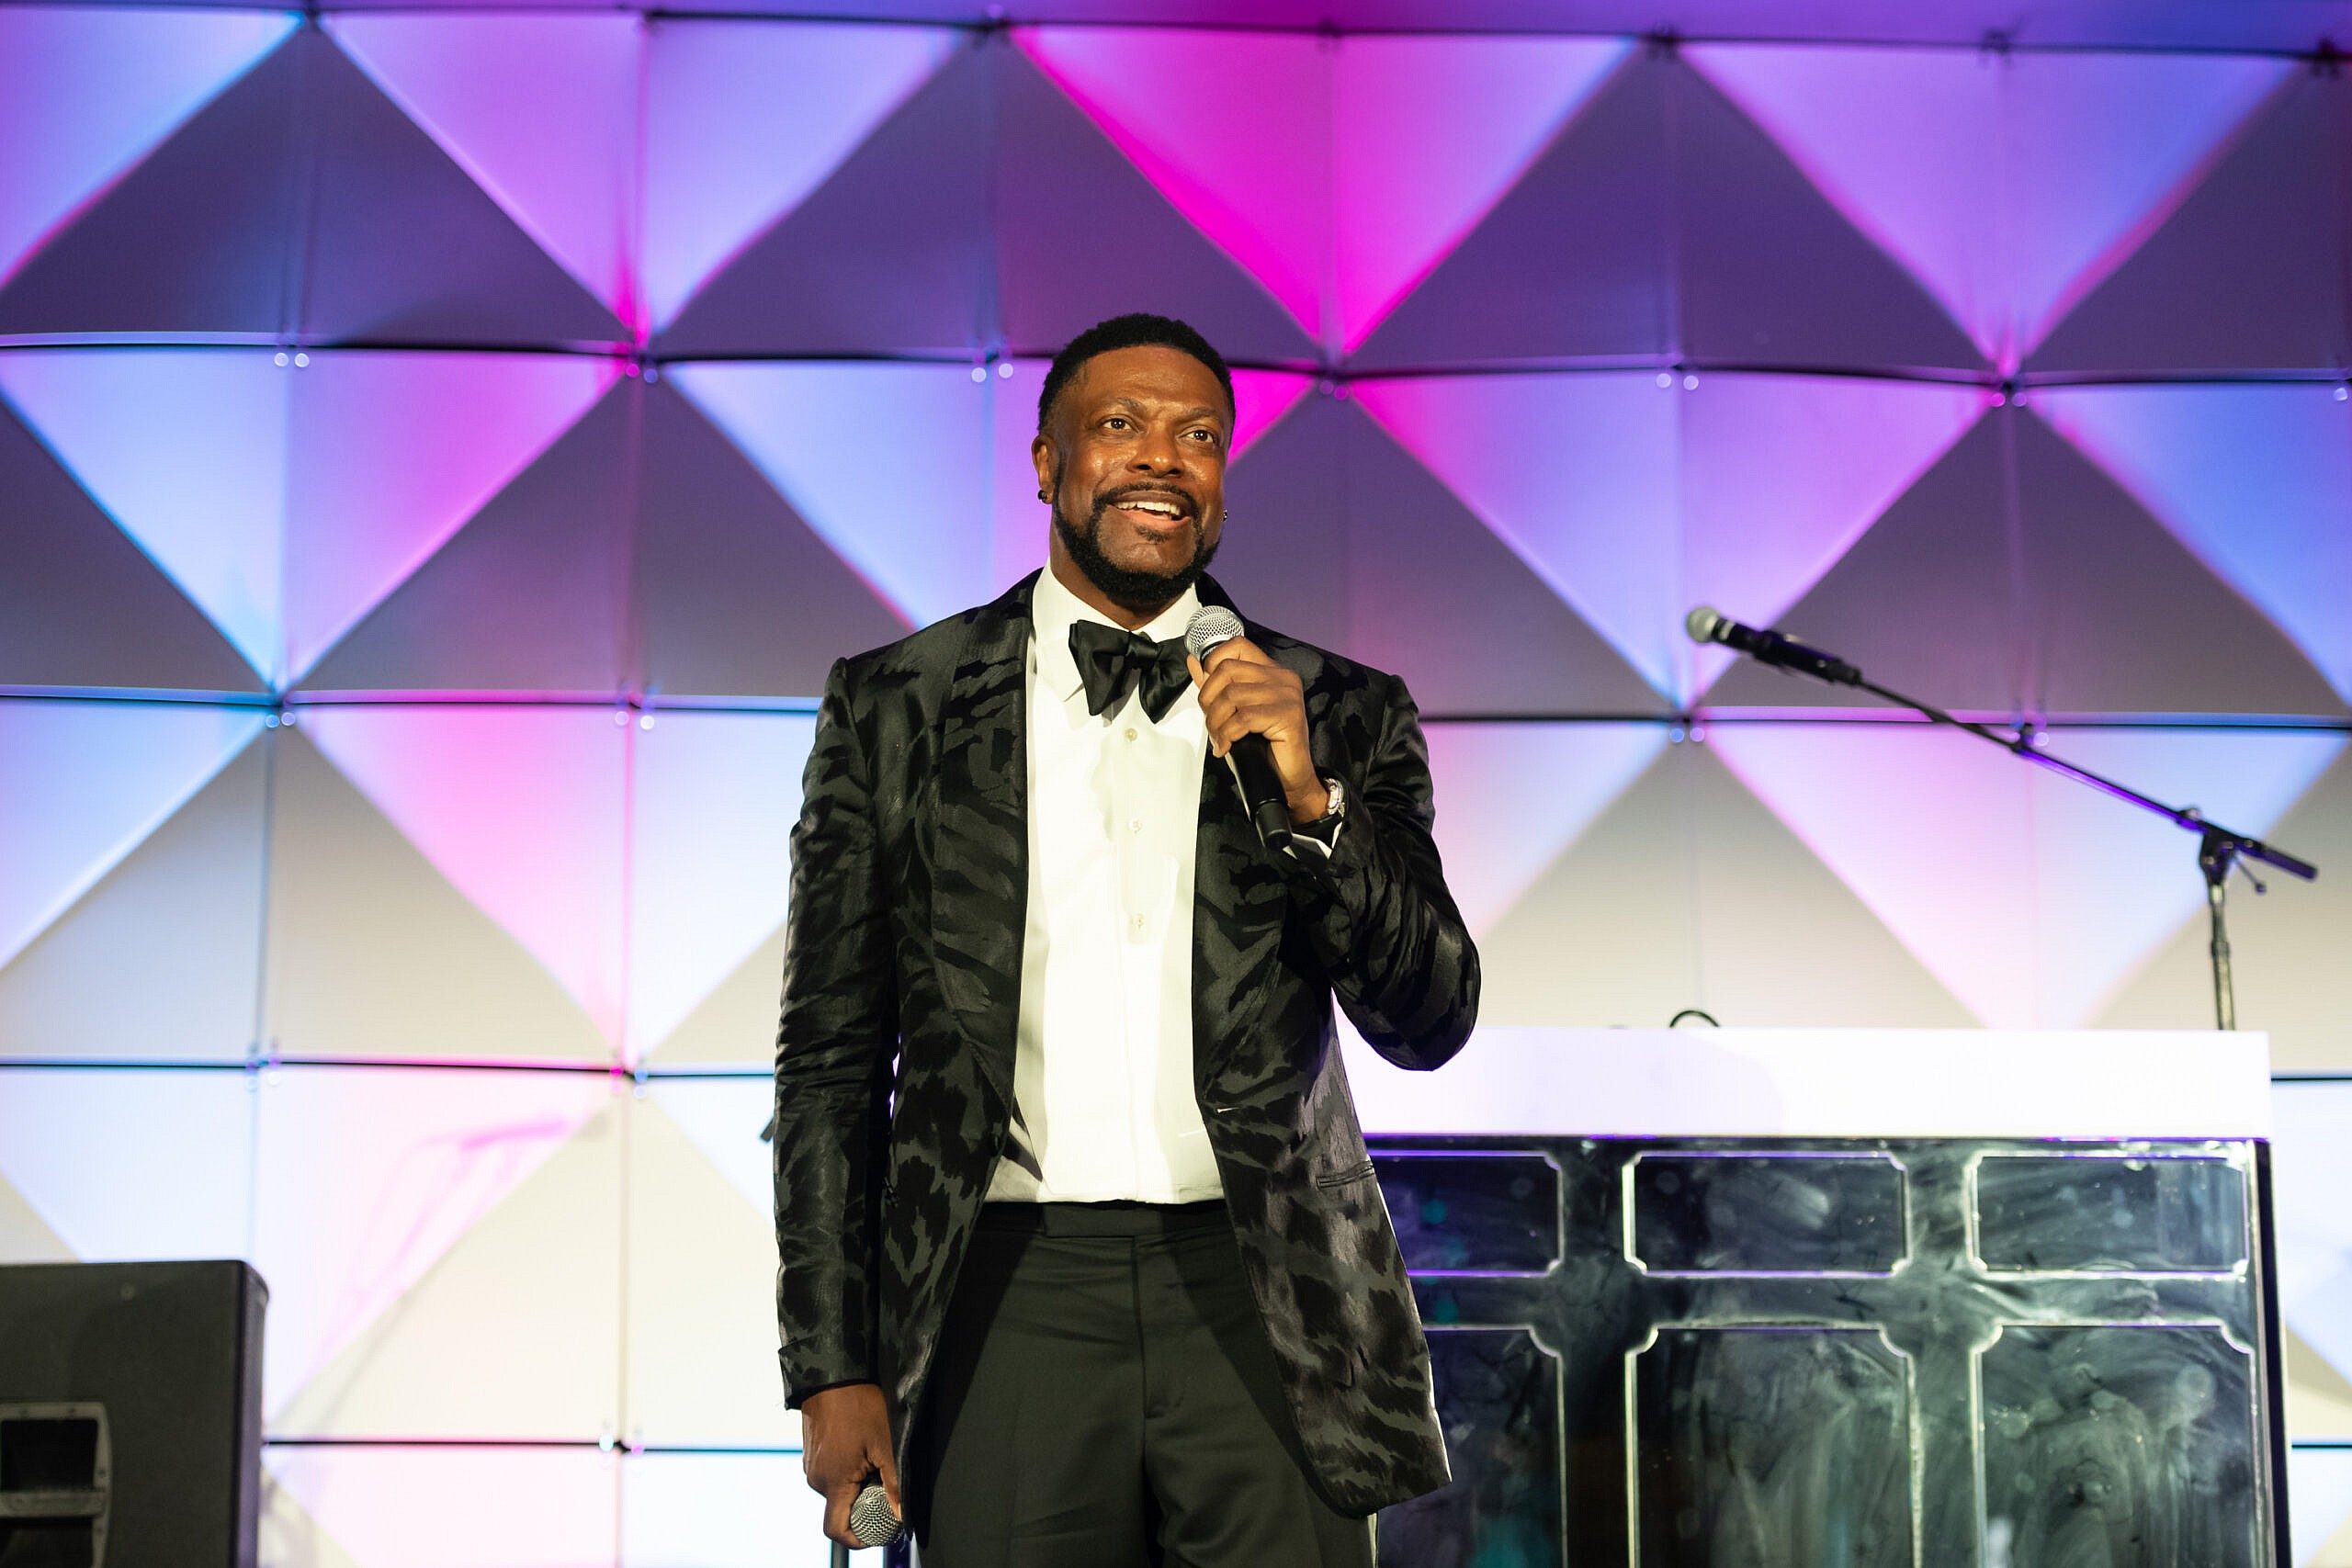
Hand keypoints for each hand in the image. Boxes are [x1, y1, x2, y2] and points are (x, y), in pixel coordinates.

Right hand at [800, 1383, 898, 1545]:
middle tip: (883, 1482)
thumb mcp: (886, 1444)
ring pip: (836, 1489)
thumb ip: (894, 1484)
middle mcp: (817, 1479)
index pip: (836, 1530)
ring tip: (873, 1459)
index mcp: (834, 1482)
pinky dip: (847, 1470)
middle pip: (841, 1508)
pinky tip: (861, 1449)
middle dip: (863, 1503)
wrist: (833, 1375)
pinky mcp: (812, 1453)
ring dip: (855, 1484)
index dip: (857, 1539)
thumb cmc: (859, 1405)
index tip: (876, 1531)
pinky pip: (830, 1473)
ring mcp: (812, 1465)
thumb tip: (902, 1515)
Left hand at [1189, 639, 1328, 824]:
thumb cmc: (1261, 748)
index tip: (1209, 690)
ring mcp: (1288, 695)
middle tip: (1211, 724)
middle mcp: (1282, 677)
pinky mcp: (1289, 715)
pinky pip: (1244, 718)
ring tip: (1219, 738)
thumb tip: (1193, 661)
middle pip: (1227, 670)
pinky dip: (1228, 734)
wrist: (1287, 779)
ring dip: (1216, 722)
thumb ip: (1215, 685)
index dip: (1213, 663)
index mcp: (1271, 671)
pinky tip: (1227, 746)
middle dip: (1208, 700)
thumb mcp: (1232, 712)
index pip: (1237, 645)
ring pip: (1232, 696)